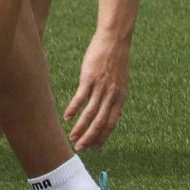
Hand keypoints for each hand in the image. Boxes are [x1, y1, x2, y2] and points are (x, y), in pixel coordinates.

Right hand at [64, 28, 130, 151]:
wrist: (114, 41)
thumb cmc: (117, 61)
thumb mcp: (122, 82)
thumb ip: (118, 99)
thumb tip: (118, 114)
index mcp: (120, 98)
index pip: (111, 123)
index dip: (102, 137)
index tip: (94, 147)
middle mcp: (111, 96)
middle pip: (100, 123)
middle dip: (90, 138)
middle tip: (80, 149)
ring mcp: (100, 87)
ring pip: (90, 114)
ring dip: (80, 128)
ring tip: (72, 138)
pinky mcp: (89, 78)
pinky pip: (80, 98)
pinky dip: (73, 109)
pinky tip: (67, 118)